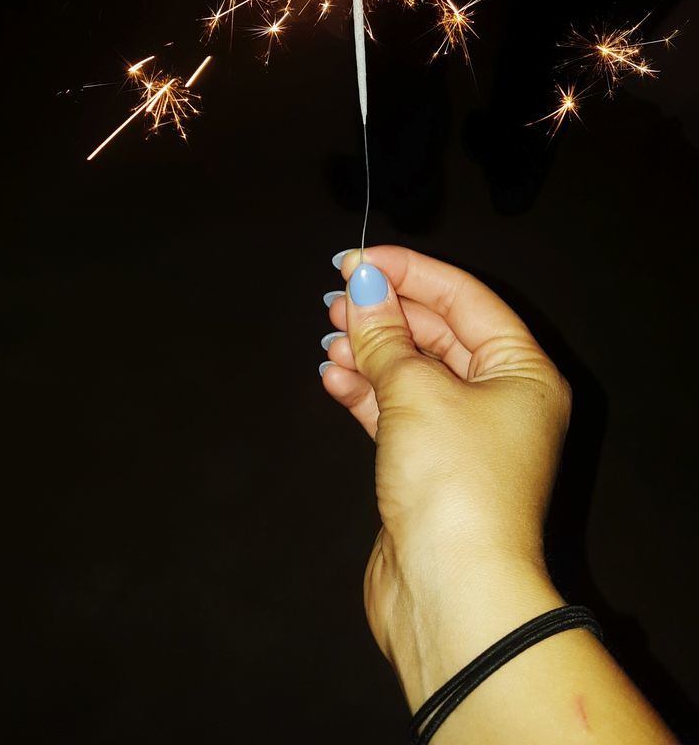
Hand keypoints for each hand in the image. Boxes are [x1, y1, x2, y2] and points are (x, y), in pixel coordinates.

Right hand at [320, 245, 571, 705]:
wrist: (453, 594)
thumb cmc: (454, 484)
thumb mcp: (415, 393)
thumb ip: (385, 335)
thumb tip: (363, 285)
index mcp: (522, 370)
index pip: (464, 298)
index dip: (410, 272)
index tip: (358, 258)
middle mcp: (503, 399)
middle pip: (439, 334)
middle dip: (386, 312)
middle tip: (336, 297)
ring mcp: (467, 436)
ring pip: (414, 373)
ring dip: (370, 350)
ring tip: (329, 335)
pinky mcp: (433, 469)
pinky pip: (398, 412)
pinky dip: (366, 391)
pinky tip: (332, 375)